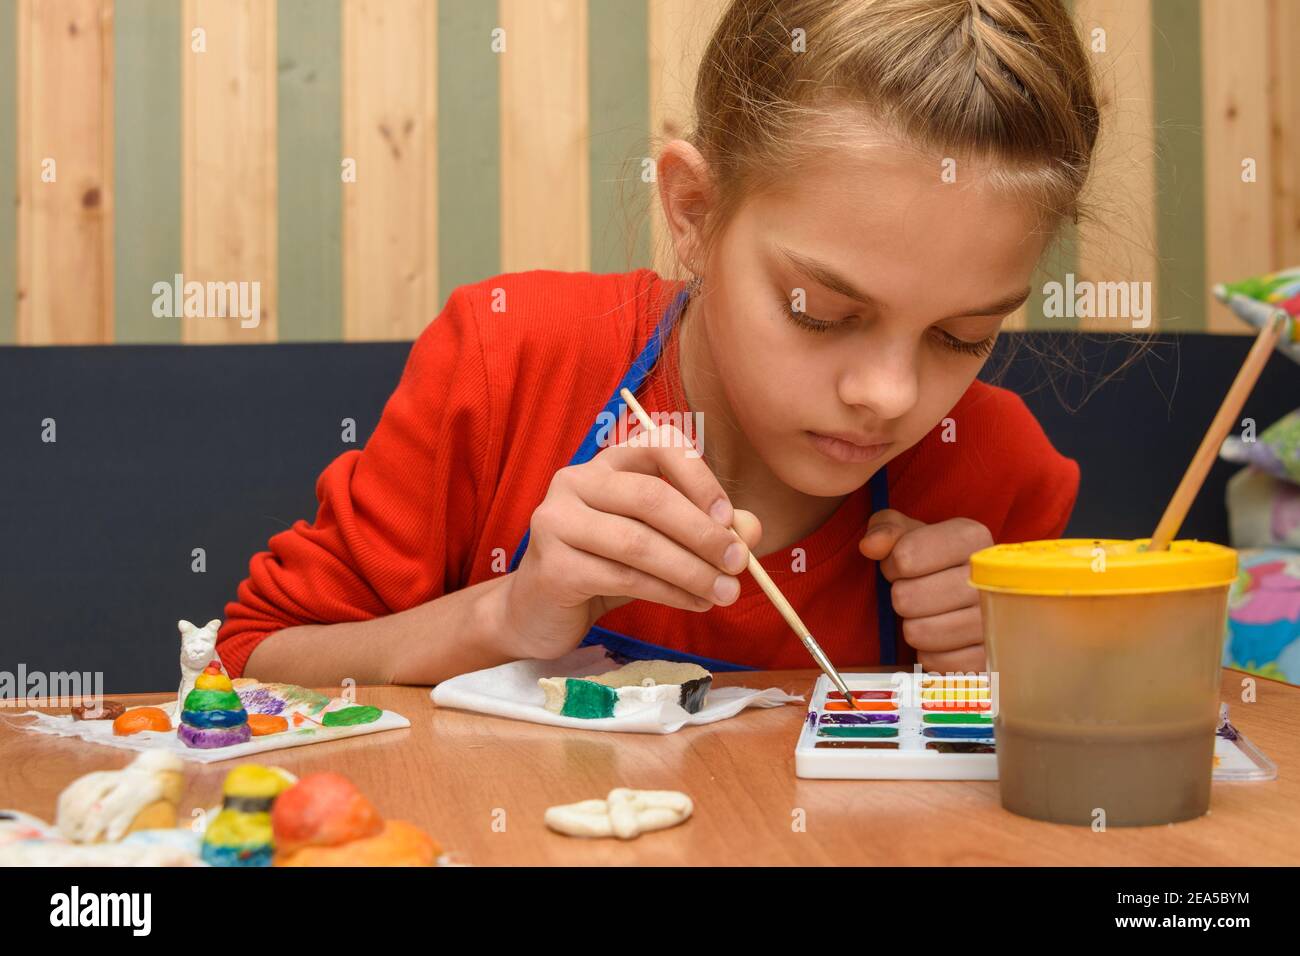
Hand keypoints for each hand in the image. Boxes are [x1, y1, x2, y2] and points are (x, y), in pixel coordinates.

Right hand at [504, 425, 762, 659]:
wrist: (539, 611)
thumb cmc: (603, 568)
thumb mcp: (658, 543)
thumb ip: (704, 531)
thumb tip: (752, 530)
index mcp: (607, 463)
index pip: (659, 447)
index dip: (700, 479)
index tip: (730, 519)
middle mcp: (576, 480)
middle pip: (651, 497)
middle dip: (703, 533)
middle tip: (739, 564)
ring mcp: (557, 520)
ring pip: (639, 543)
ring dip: (691, 570)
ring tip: (724, 593)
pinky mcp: (552, 565)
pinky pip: (623, 577)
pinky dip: (669, 592)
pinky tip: (694, 603)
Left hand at [858, 509, 991, 672]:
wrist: (965, 591)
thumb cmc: (932, 560)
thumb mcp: (907, 533)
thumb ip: (886, 530)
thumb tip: (871, 545)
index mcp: (971, 537)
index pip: (905, 556)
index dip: (891, 565)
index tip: (901, 567)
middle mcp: (991, 576)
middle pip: (907, 598)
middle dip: (900, 598)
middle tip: (914, 594)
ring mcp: (995, 619)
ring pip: (920, 632)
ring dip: (913, 626)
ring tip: (927, 615)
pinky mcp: (992, 655)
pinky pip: (938, 662)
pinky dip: (929, 654)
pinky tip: (939, 639)